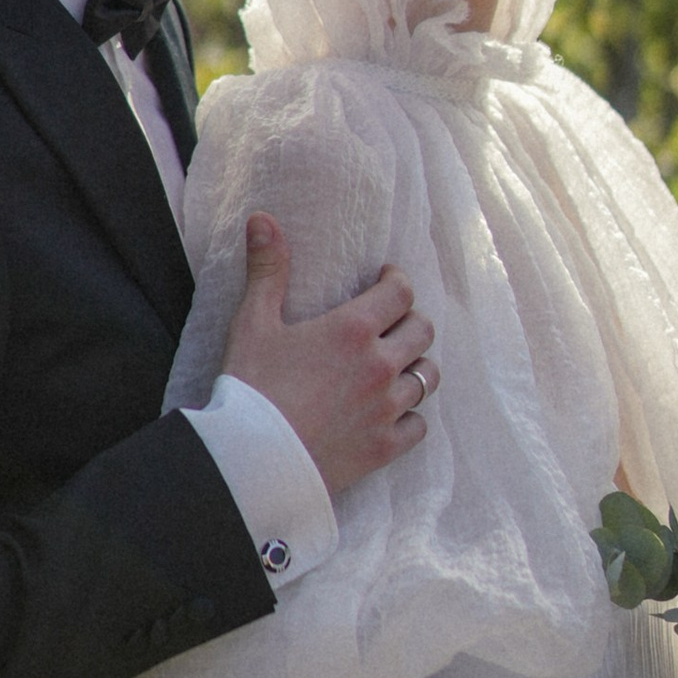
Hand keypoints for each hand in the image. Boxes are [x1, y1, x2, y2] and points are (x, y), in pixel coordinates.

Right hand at [221, 215, 436, 496]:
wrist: (253, 460)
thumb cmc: (251, 387)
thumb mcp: (253, 322)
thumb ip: (267, 269)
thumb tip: (263, 218)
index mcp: (353, 329)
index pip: (401, 292)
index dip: (397, 282)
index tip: (385, 281)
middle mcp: (380, 365)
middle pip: (422, 331)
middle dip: (410, 321)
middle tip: (391, 323)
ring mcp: (387, 408)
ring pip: (426, 377)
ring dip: (414, 366)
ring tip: (396, 365)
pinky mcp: (385, 446)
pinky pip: (419, 425)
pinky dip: (411, 416)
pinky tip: (393, 412)